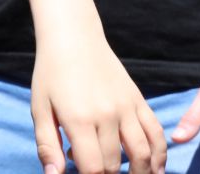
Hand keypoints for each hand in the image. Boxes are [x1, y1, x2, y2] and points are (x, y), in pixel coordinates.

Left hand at [31, 37, 165, 173]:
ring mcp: (127, 107)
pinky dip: (160, 155)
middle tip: (94, 169)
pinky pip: (156, 133)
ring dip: (140, 173)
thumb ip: (47, 146)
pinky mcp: (138, 100)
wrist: (73, 38)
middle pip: (114, 164)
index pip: (93, 168)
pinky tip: (156, 170)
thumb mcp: (39, 109)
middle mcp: (107, 115)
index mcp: (79, 119)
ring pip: (143, 154)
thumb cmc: (50, 75)